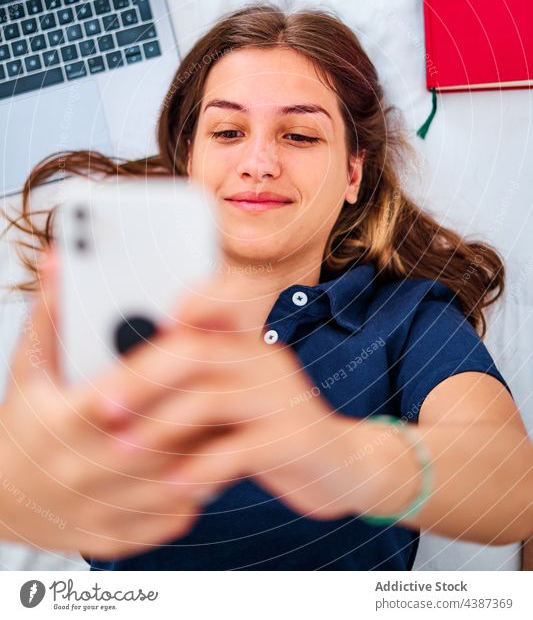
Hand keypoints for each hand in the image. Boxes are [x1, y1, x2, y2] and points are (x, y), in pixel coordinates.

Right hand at [0, 249, 212, 558]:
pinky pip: (174, 515)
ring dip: (210, 447)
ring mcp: (100, 508)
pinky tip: (210, 460)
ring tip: (227, 416)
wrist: (0, 500)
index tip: (200, 337)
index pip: (129, 389)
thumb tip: (60, 260)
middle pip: (165, 435)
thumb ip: (52, 314)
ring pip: (178, 479)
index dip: (169, 362)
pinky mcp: (114, 536)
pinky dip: (199, 489)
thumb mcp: (30, 367)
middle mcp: (83, 469)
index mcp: (65, 421)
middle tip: (230, 374)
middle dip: (202, 402)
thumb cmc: (22, 424)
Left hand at [98, 274, 361, 522]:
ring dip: (160, 427)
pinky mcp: (296, 438)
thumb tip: (121, 390)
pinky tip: (176, 485)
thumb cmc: (272, 432)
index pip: (210, 305)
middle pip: (196, 351)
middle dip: (142, 379)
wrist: (343, 465)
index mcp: (248, 344)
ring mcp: (283, 397)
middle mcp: (265, 360)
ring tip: (126, 451)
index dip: (171, 311)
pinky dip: (200, 468)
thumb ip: (196, 387)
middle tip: (104, 407)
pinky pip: (239, 450)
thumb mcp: (236, 400)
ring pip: (212, 398)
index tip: (129, 334)